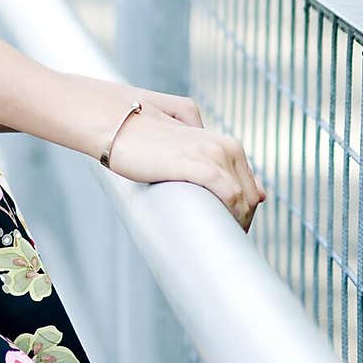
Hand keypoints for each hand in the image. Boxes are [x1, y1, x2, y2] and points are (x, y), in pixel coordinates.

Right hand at [64, 75, 266, 232]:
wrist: (111, 119)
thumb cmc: (138, 130)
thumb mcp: (179, 133)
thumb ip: (204, 146)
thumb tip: (219, 173)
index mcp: (224, 142)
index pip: (249, 186)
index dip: (242, 210)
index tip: (225, 229)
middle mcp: (226, 146)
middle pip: (251, 195)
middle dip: (241, 220)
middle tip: (218, 240)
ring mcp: (214, 154)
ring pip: (244, 199)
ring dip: (236, 223)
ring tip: (215, 242)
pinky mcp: (199, 164)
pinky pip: (231, 196)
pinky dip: (231, 216)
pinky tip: (217, 231)